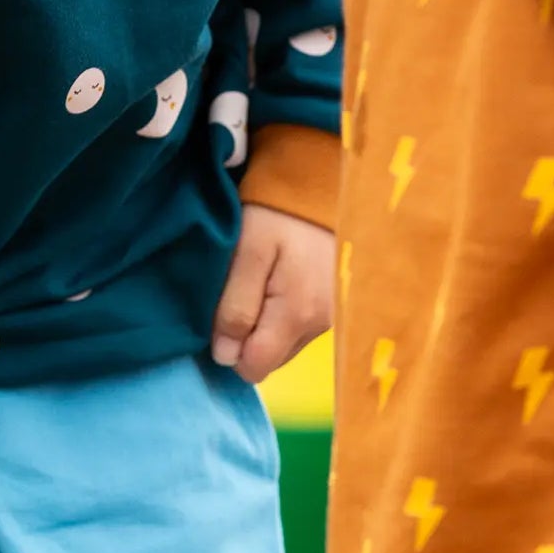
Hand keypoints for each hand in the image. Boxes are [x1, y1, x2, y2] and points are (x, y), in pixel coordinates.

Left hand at [212, 205, 333, 382]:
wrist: (317, 186)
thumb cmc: (275, 215)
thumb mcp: (246, 253)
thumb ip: (235, 306)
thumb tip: (225, 356)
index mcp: (298, 315)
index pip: (256, 366)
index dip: (230, 349)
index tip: (220, 315)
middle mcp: (321, 325)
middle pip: (270, 359)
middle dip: (247, 338)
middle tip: (238, 293)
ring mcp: (331, 317)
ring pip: (283, 346)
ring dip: (264, 326)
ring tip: (256, 285)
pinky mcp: (333, 306)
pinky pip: (297, 329)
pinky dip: (280, 316)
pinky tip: (274, 284)